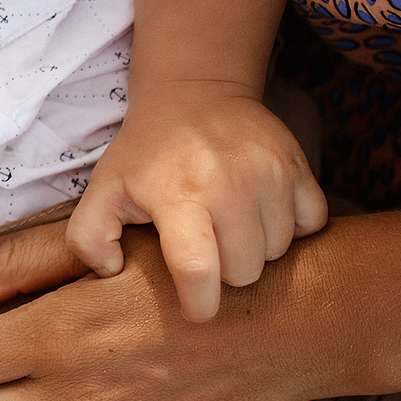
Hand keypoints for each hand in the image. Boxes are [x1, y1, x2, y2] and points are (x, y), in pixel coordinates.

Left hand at [61, 80, 325, 321]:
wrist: (195, 93)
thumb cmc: (147, 153)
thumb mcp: (104, 189)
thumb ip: (88, 239)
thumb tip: (111, 272)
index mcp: (178, 196)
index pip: (198, 271)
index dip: (198, 304)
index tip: (194, 308)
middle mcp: (230, 185)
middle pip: (245, 271)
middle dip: (225, 271)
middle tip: (207, 247)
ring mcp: (270, 174)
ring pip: (279, 251)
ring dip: (257, 248)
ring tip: (230, 225)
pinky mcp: (299, 167)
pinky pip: (312, 224)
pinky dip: (292, 226)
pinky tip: (262, 212)